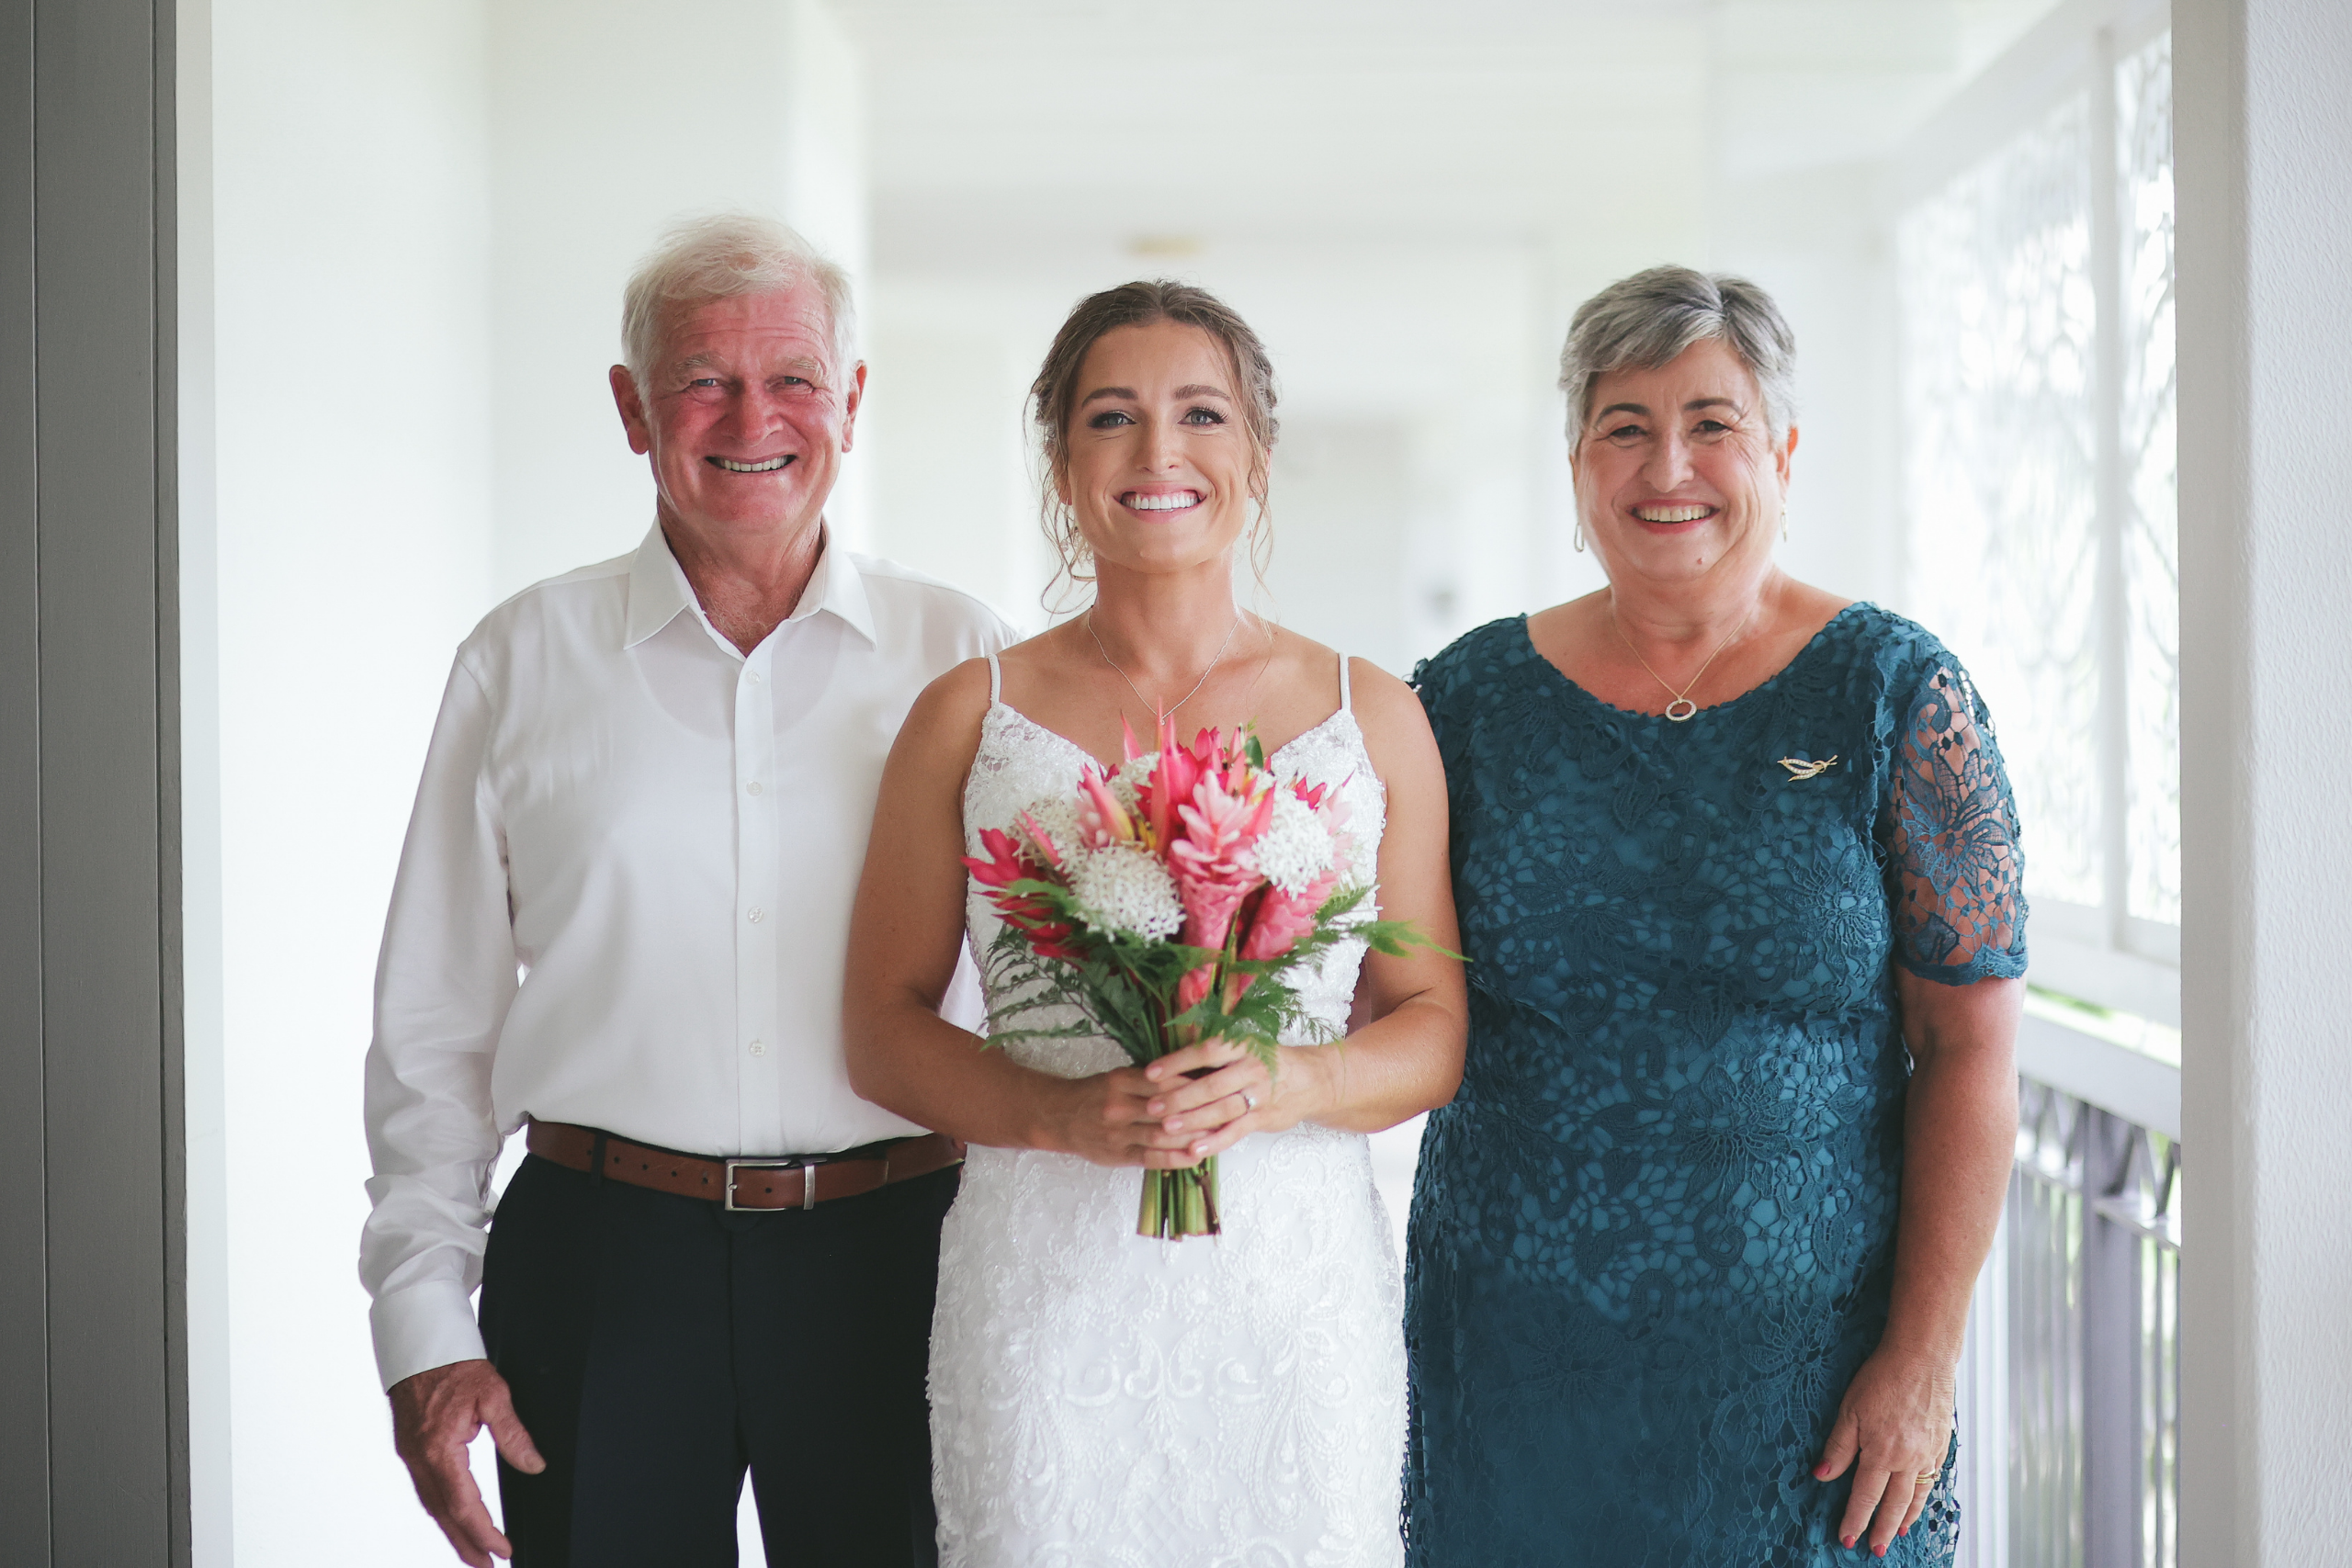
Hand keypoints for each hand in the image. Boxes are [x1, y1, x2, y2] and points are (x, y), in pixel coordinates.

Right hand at [390, 1358, 544, 1566]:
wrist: (420, 1345)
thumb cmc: (455, 1364)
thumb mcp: (494, 1393)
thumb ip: (513, 1433)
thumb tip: (534, 1464)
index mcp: (439, 1448)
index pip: (464, 1504)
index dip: (483, 1531)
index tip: (501, 1549)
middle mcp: (420, 1458)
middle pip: (444, 1514)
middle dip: (466, 1544)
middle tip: (487, 1566)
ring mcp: (411, 1455)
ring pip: (432, 1505)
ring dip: (453, 1531)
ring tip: (474, 1552)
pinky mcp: (411, 1450)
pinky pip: (426, 1490)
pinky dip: (442, 1510)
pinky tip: (455, 1518)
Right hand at [1037, 1054, 1226, 1168]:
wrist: (1059, 1116)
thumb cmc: (1097, 1093)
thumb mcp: (1120, 1076)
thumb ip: (1151, 1079)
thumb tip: (1195, 1076)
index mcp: (1122, 1080)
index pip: (1165, 1082)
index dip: (1194, 1085)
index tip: (1219, 1085)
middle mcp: (1119, 1106)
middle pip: (1167, 1109)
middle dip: (1200, 1111)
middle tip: (1229, 1111)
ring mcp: (1118, 1133)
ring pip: (1163, 1135)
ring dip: (1193, 1137)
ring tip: (1219, 1135)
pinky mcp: (1118, 1155)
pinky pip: (1152, 1158)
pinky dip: (1176, 1159)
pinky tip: (1196, 1156)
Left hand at [1140, 1039, 1320, 1158]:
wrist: (1309, 1080)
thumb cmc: (1266, 1061)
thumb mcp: (1244, 1045)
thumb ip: (1213, 1050)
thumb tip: (1170, 1051)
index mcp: (1243, 1046)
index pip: (1207, 1052)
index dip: (1178, 1062)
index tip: (1151, 1072)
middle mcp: (1252, 1069)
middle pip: (1211, 1085)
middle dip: (1179, 1097)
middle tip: (1152, 1105)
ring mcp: (1259, 1096)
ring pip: (1221, 1110)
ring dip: (1192, 1120)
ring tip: (1166, 1127)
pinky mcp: (1263, 1118)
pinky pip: (1235, 1132)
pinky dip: (1214, 1142)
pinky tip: (1194, 1149)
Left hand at [1814, 1346, 1955, 1557]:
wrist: (1923, 1357)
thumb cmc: (1882, 1378)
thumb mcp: (1850, 1410)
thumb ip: (1838, 1446)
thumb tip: (1821, 1475)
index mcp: (1881, 1453)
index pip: (1864, 1496)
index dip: (1855, 1519)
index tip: (1847, 1538)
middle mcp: (1907, 1460)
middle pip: (1893, 1504)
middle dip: (1882, 1529)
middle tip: (1875, 1549)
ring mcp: (1927, 1454)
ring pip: (1915, 1496)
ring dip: (1905, 1518)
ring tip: (1898, 1534)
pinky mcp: (1941, 1444)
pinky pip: (1931, 1479)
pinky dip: (1924, 1496)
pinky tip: (1918, 1501)